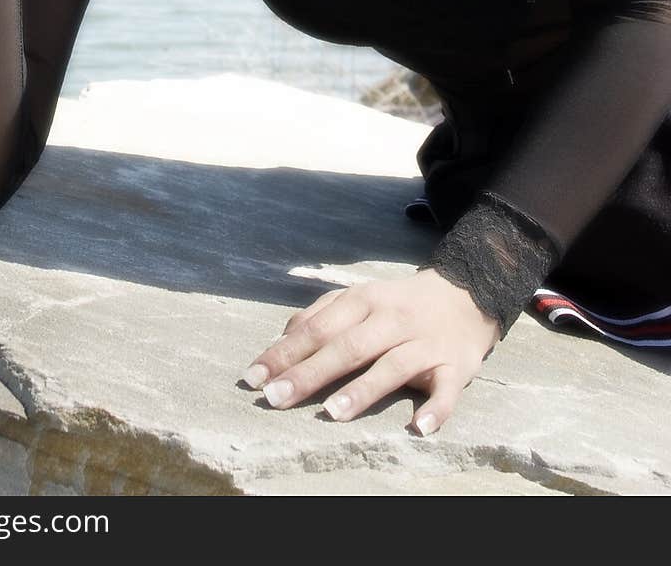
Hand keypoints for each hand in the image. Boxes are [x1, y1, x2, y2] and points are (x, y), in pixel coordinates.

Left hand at [240, 268, 500, 434]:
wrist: (467, 292)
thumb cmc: (398, 303)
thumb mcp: (359, 297)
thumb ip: (321, 314)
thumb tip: (282, 337)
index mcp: (364, 301)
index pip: (317, 328)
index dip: (284, 352)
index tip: (253, 377)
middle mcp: (391, 320)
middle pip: (347, 347)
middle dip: (309, 373)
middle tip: (275, 398)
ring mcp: (424, 344)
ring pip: (391, 367)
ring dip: (362, 391)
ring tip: (332, 414)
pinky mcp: (456, 366)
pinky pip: (446, 391)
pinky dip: (436, 410)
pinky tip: (418, 428)